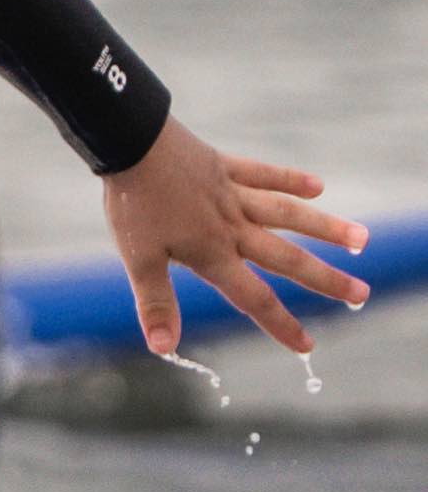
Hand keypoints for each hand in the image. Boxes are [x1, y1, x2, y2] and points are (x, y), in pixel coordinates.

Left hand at [103, 118, 365, 357]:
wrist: (129, 142)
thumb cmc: (132, 204)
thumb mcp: (139, 260)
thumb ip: (156, 304)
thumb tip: (164, 348)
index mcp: (213, 253)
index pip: (253, 298)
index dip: (279, 324)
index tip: (307, 346)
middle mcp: (232, 226)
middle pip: (287, 259)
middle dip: (325, 280)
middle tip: (361, 296)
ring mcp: (233, 194)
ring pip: (289, 215)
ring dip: (326, 228)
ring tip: (361, 239)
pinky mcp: (226, 166)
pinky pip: (264, 174)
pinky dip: (291, 180)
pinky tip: (318, 186)